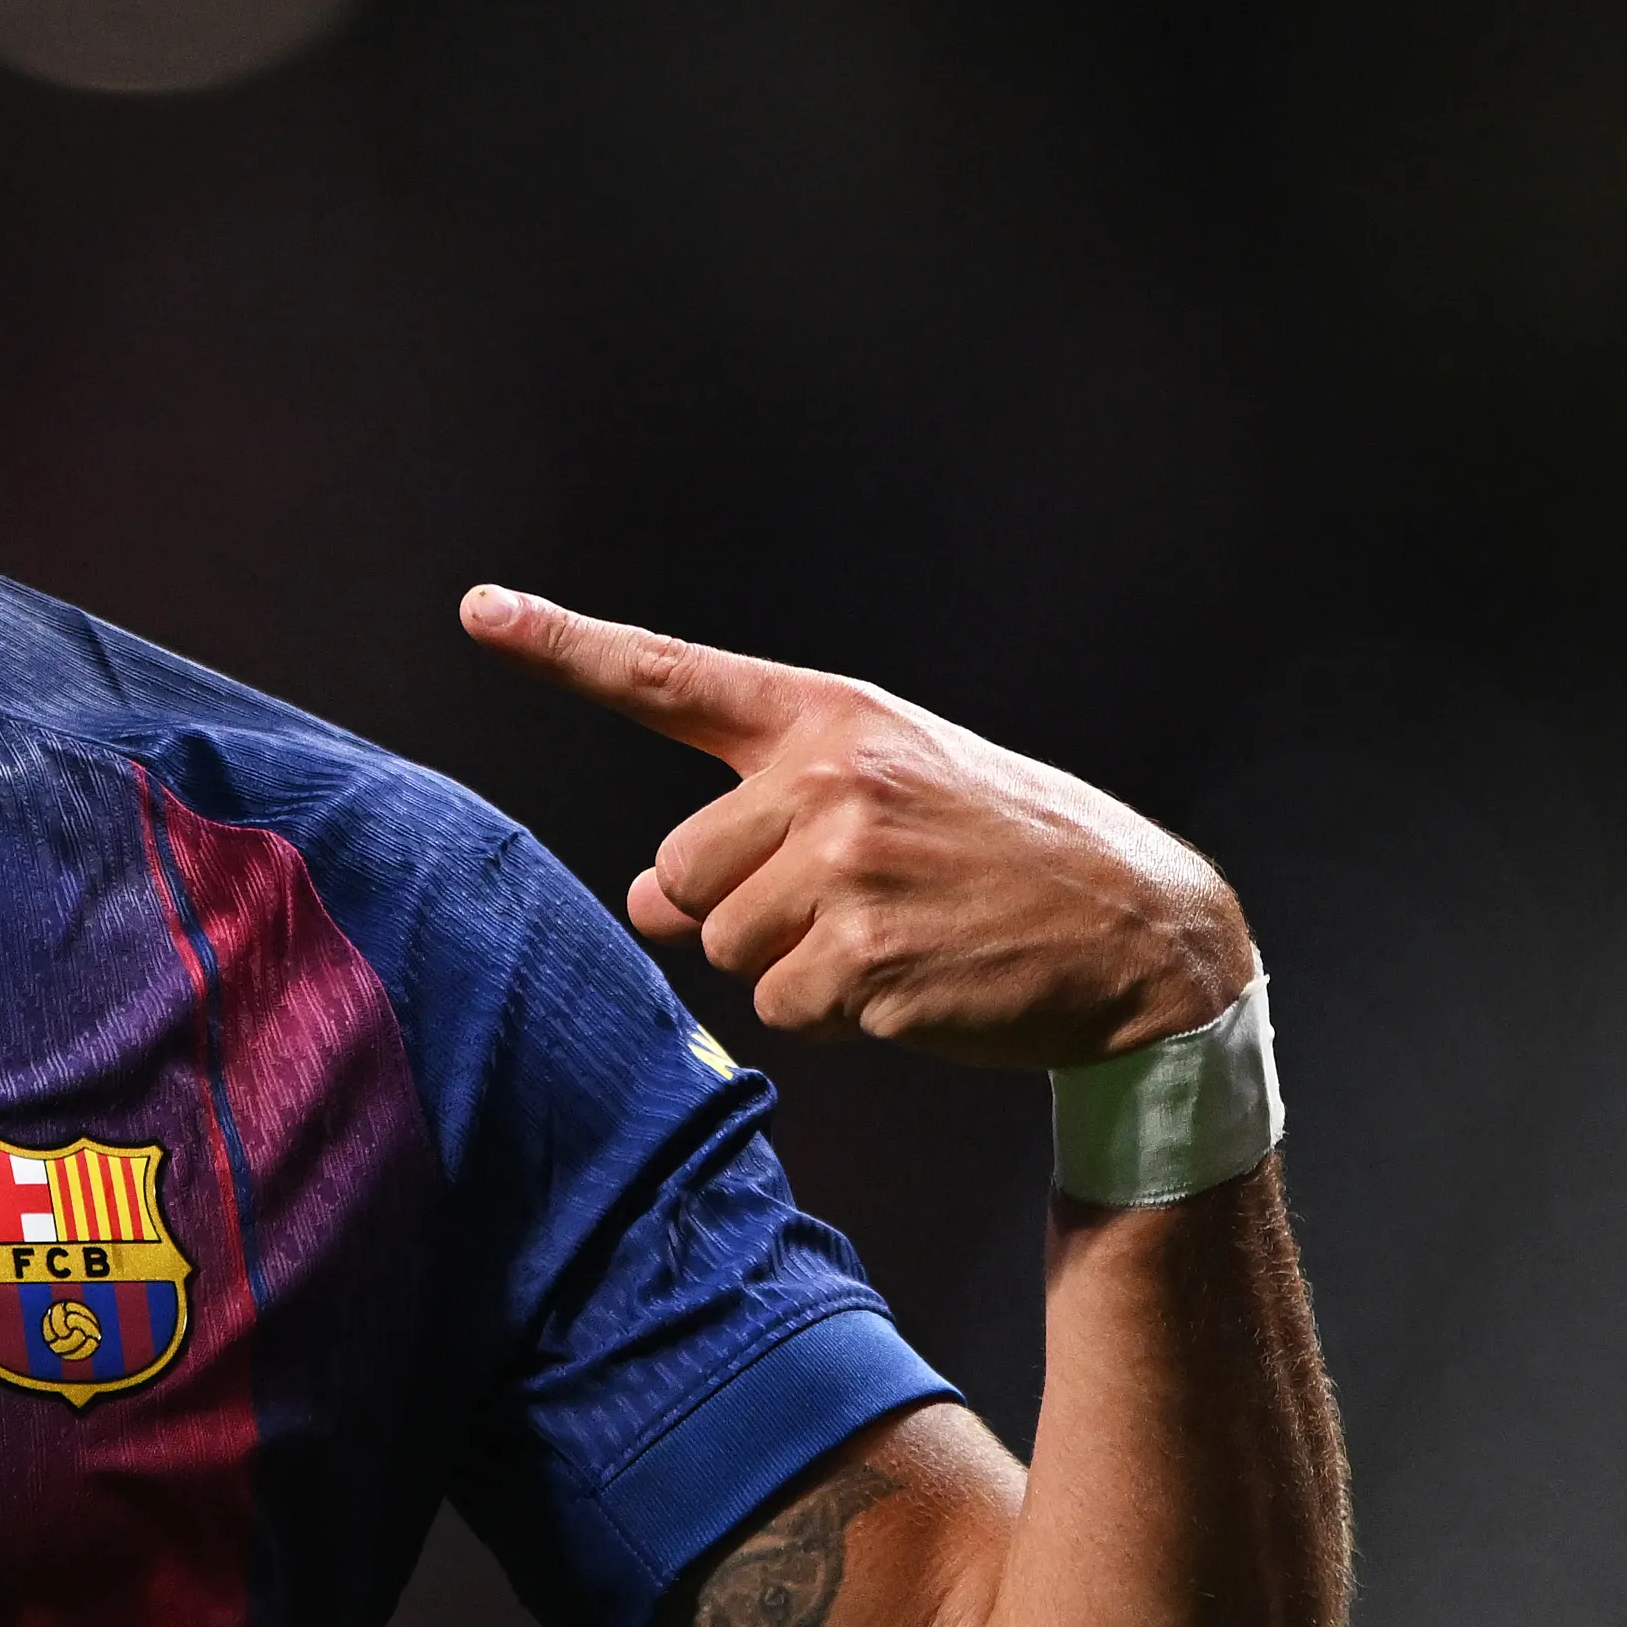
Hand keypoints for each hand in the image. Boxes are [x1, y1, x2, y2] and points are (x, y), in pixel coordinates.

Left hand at [460, 585, 1251, 1069]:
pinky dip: (840, 1017)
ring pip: (726, 950)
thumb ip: (760, 830)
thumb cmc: (1004, 861)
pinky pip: (786, 1009)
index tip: (480, 609)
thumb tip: (647, 903)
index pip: (671, 676)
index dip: (563, 646)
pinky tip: (920, 984)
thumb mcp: (889, 806)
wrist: (1145, 936)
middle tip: (861, 904)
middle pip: (683, 873)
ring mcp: (847, 870)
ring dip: (795, 970)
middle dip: (746, 909)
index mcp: (832, 718)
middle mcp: (829, 779)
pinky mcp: (866, 963)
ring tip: (900, 940)